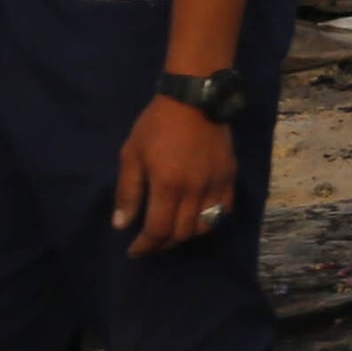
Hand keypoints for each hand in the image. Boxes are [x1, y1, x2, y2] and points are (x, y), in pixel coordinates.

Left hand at [113, 95, 236, 255]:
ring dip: (187, 235)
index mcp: (167, 185)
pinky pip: (223, 211)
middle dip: (164, 243)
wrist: (195, 99)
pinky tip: (197, 216)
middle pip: (182, 233)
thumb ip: (128, 191)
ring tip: (174, 231)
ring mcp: (215, 185)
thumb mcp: (131, 154)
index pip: (158, 230)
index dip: (145, 246)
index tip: (134, 250)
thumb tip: (121, 224)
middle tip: (152, 242)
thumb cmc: (156, 125)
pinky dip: (210, 220)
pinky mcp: (230, 178)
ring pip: (205, 226)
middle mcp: (194, 191)